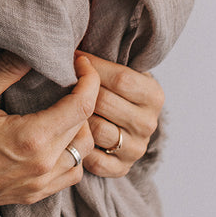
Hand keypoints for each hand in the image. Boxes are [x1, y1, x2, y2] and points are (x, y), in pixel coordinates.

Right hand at [0, 53, 99, 216]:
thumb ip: (7, 69)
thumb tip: (34, 48)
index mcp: (32, 138)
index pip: (82, 106)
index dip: (88, 79)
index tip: (79, 62)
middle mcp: (42, 166)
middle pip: (86, 128)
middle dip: (84, 99)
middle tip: (70, 79)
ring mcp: (39, 185)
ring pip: (83, 155)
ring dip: (80, 130)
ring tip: (64, 108)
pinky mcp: (33, 195)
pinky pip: (70, 175)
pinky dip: (71, 154)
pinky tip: (55, 138)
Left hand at [75, 51, 164, 178]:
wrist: (125, 120)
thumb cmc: (115, 87)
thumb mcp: (120, 69)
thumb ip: (105, 61)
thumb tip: (76, 48)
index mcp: (154, 95)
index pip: (120, 79)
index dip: (93, 67)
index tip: (72, 58)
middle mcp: (149, 123)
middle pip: (105, 103)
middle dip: (80, 91)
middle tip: (61, 81)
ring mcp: (137, 148)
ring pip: (97, 130)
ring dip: (77, 117)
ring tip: (64, 105)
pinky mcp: (122, 168)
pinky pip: (94, 159)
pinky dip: (80, 146)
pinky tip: (70, 133)